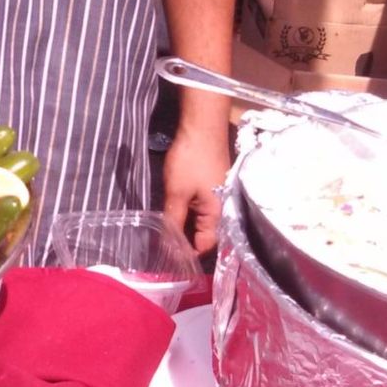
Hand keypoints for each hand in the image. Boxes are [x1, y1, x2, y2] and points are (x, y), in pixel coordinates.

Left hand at [161, 121, 231, 254]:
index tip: (168, 258)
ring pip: (202, 221)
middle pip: (206, 235)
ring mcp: (219, 197)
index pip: (205, 245)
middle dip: (186, 241)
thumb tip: (169, 245)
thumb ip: (173, 220)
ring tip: (166, 233)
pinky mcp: (213, 186)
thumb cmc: (190, 161)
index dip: (187, 254)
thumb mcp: (177, 192)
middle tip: (163, 247)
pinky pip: (202, 208)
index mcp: (218, 215)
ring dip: (186, 226)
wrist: (202, 127)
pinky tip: (175, 213)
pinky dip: (189, 213)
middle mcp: (223, 210)